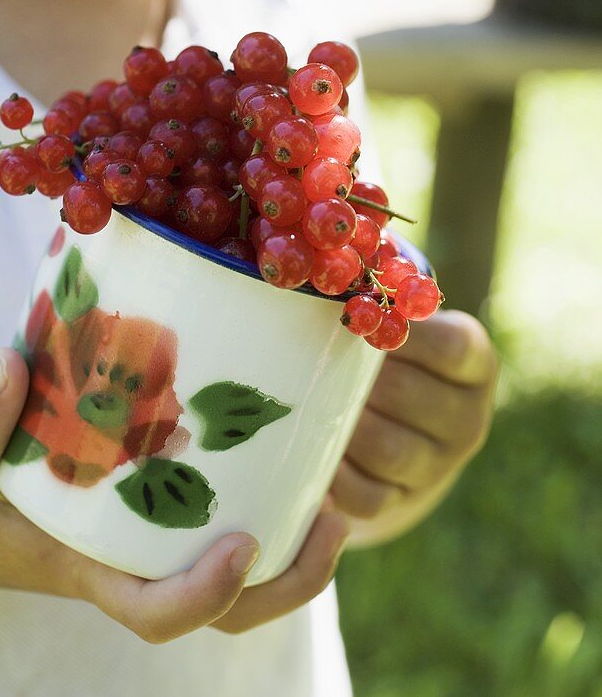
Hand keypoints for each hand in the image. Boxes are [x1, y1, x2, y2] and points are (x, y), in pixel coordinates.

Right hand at [0, 348, 349, 641]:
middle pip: (228, 608)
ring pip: (243, 572)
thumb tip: (7, 364)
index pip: (155, 613)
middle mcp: (137, 561)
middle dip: (289, 581)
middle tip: (334, 518)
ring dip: (296, 544)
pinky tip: (287, 438)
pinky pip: (227, 514)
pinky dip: (268, 493)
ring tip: (334, 486)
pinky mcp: (162, 503)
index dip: (204, 596)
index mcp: (92, 569)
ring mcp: (155, 537)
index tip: (241, 546)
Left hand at [328, 310, 498, 545]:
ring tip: (305, 402)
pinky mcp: (405, 500)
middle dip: (357, 380)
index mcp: (474, 363)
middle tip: (316, 359)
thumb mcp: (403, 322)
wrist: (402, 425)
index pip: (450, 347)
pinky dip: (334, 478)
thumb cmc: (391, 351)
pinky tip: (306, 455)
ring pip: (388, 450)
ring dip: (342, 426)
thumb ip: (379, 299)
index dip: (402, 333)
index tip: (356, 319)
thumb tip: (325, 280)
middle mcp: (468, 416)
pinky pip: (369, 496)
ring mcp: (439, 464)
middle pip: (409, 397)